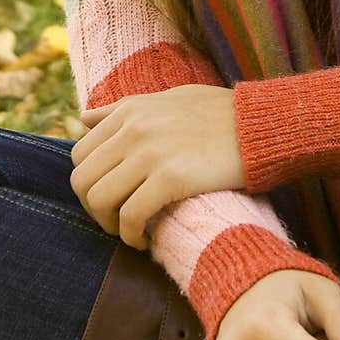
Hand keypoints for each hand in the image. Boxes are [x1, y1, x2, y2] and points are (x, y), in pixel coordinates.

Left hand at [69, 85, 244, 249]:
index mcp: (130, 110)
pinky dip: (132, 236)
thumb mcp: (166, 98)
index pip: (80, 154)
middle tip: (116, 221)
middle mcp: (133, 129)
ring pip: (100, 200)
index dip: (89, 183)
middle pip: (83, 181)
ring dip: (109, 225)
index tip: (110, 198)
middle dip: (93, 209)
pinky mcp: (171, 178)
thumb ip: (122, 108)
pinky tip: (146, 241)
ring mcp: (150, 153)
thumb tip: (82, 118)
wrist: (260, 123)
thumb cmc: (219, 113)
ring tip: (131, 232)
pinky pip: (131, 216)